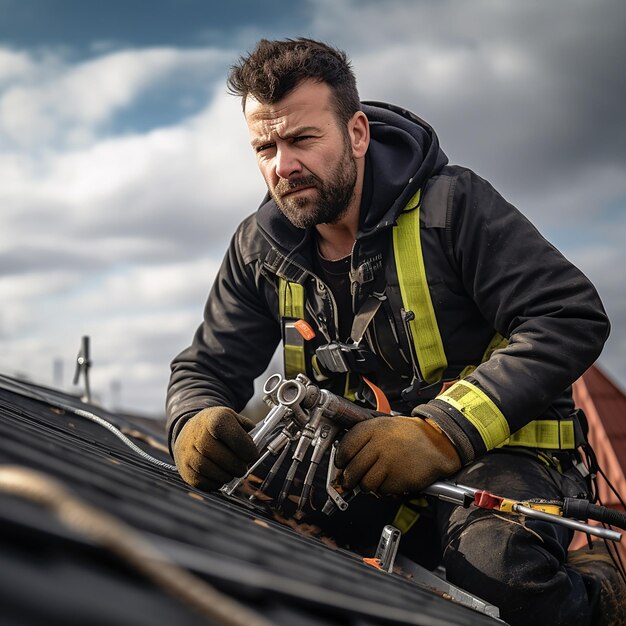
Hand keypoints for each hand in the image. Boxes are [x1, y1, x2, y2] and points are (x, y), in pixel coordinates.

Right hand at [173, 406, 259, 490]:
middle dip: (239, 466)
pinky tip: (219, 474)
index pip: (235, 438)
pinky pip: (204, 483)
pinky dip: (216, 482)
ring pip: (215, 472)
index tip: (252, 455)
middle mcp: (199, 435)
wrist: (188, 430)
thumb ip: (247, 429)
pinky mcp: (185, 469)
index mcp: (215, 419)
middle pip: (226, 458)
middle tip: (243, 466)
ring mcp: (189, 453)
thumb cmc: (214, 426)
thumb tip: (258, 443)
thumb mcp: (231, 418)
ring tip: (232, 470)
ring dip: (228, 475)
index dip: (248, 450)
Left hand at [335, 416, 460, 494]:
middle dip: (348, 479)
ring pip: (365, 483)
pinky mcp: (398, 478)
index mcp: (374, 429)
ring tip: (374, 479)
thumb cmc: (411, 435)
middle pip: (352, 469)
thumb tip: (346, 459)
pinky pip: (381, 490)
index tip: (340, 465)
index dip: (340, 459)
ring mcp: (388, 462)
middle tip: (349, 481)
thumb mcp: (385, 427)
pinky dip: (383, 489)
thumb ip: (365, 440)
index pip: (346, 447)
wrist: (438, 442)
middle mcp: (379, 444)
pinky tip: (390, 479)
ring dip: (367, 485)